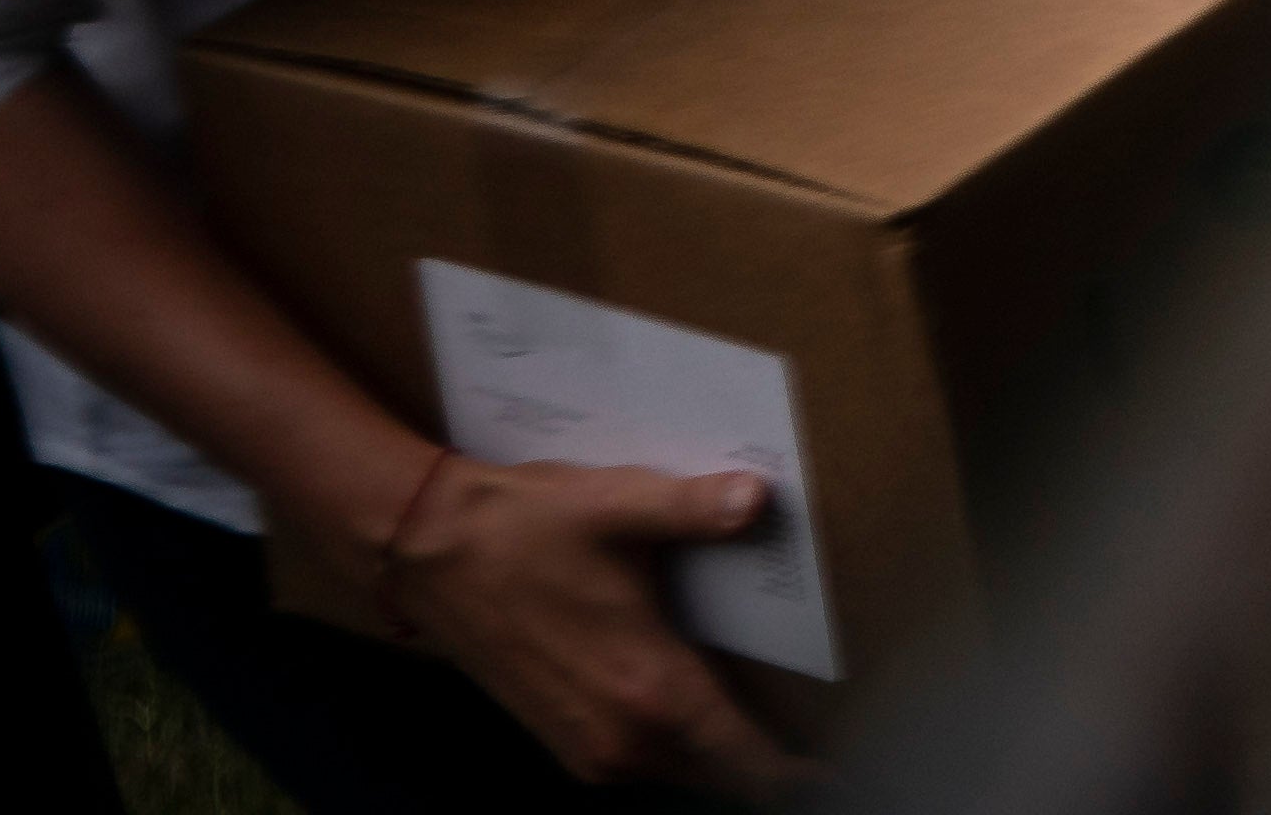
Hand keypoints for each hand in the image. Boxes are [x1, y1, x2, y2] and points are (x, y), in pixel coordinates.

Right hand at [380, 451, 807, 798]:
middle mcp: (621, 737)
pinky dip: (677, 744)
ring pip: (681, 770)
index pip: (746, 760)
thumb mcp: (619, 506)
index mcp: (650, 691)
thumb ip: (695, 509)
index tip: (838, 768)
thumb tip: (758, 498)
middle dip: (766, 760)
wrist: (431, 551)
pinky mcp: (563, 739)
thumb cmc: (526, 529)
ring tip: (765, 713)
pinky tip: (693, 700)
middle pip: (719, 772)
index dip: (797, 771)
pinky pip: (642, 760)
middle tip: (815, 729)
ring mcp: (587, 747)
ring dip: (718, 750)